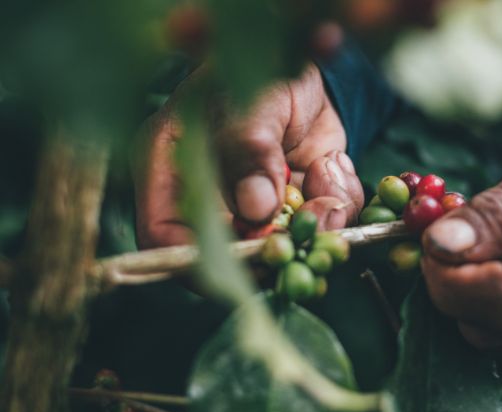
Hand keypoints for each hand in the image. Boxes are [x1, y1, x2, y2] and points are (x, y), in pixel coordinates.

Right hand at [134, 64, 363, 247]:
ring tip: (326, 170)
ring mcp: (254, 206)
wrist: (301, 63)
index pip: (163, 234)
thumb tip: (255, 209)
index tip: (251, 252)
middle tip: (315, 212)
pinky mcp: (295, 205)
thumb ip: (249, 148)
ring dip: (317, 219)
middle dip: (280, 243)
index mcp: (170, 166)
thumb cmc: (257, 68)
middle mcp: (209, 197)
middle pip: (230, 255)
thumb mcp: (250, 101)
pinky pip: (321, 226)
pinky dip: (338, 202)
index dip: (200, 258)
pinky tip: (331, 163)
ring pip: (286, 246)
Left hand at [421, 133, 501, 351]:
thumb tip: (439, 245)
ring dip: (469, 294)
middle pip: (491, 324)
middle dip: (452, 283)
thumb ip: (498, 209)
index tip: (430, 241)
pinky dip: (491, 305)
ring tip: (491, 246)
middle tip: (451, 237)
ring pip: (491, 336)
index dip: (449, 275)